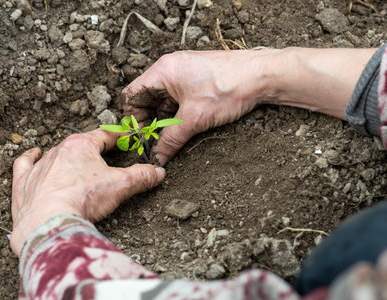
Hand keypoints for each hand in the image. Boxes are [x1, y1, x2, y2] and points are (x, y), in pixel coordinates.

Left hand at [10, 129, 165, 255]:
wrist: (48, 221)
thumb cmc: (83, 199)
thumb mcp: (120, 186)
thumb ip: (141, 176)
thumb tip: (158, 172)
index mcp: (81, 145)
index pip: (105, 135)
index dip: (120, 137)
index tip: (129, 138)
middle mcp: (58, 150)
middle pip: (82, 144)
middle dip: (96, 148)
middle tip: (109, 154)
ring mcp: (39, 166)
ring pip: (56, 153)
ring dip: (68, 154)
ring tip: (78, 159)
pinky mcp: (24, 182)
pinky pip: (25, 163)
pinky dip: (30, 158)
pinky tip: (34, 154)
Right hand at [123, 50, 274, 164]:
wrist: (263, 76)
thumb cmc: (229, 86)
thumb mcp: (194, 118)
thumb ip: (171, 139)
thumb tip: (157, 156)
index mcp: (163, 71)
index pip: (133, 95)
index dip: (134, 119)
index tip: (143, 137)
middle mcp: (170, 69)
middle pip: (147, 98)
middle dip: (150, 121)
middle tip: (156, 141)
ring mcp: (184, 73)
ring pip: (164, 100)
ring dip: (165, 119)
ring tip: (171, 137)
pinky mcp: (197, 80)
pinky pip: (178, 99)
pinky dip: (177, 114)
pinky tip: (184, 128)